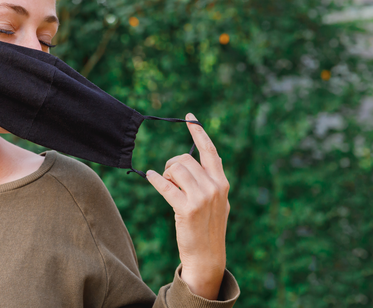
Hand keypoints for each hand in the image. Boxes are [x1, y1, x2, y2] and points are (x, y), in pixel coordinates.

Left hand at [146, 113, 229, 299]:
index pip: (209, 150)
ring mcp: (202, 198)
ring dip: (166, 176)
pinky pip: (165, 186)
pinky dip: (155, 180)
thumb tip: (199, 158)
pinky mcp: (187, 209)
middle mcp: (215, 187)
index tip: (190, 117)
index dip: (198, 132)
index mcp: (222, 182)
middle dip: (172, 165)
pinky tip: (150, 177)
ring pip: (175, 170)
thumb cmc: (208, 226)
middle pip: (185, 160)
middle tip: (168, 178)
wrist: (207, 255)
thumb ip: (211, 180)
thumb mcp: (218, 201)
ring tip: (169, 188)